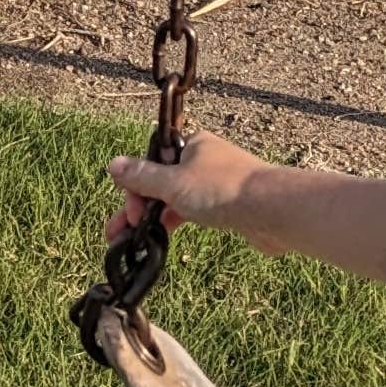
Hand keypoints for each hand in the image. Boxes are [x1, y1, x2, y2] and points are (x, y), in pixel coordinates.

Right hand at [108, 127, 275, 242]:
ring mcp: (217, 183)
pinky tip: (165, 236)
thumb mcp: (173, 183)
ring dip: (155, 217)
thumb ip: (142, 176)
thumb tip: (113, 164)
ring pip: (176, 199)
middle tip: (119, 234)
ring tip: (136, 241)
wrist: (272, 211)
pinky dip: (178, 221)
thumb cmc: (222, 190)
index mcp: (192, 144)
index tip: (129, 214)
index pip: (151, 161)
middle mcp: (204, 160)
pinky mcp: (228, 206)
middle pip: (161, 182)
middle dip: (138, 208)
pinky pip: (194, 211)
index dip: (135, 188)